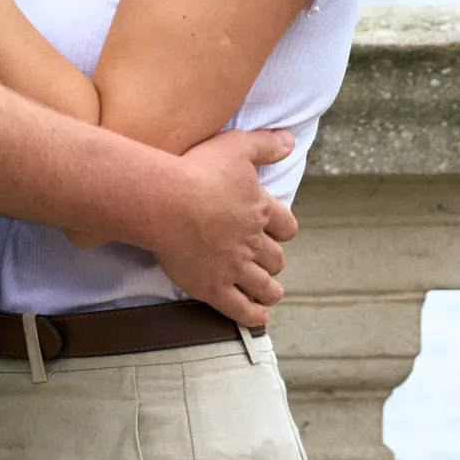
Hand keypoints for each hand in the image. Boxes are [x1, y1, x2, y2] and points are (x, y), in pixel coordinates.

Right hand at [143, 128, 298, 324]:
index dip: (284, 230)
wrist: (168, 203)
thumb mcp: (237, 146)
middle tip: (271, 264)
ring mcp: (234, 268)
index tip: (281, 234)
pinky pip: (240, 308)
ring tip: (271, 294)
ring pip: (262, 286)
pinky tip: (259, 318)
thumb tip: (291, 141)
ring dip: (270, 291)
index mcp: (260, 210)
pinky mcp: (213, 288)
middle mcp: (252, 242)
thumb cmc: (198, 170)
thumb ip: (265, 145)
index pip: (285, 226)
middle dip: (274, 262)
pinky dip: (252, 316)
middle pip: (275, 258)